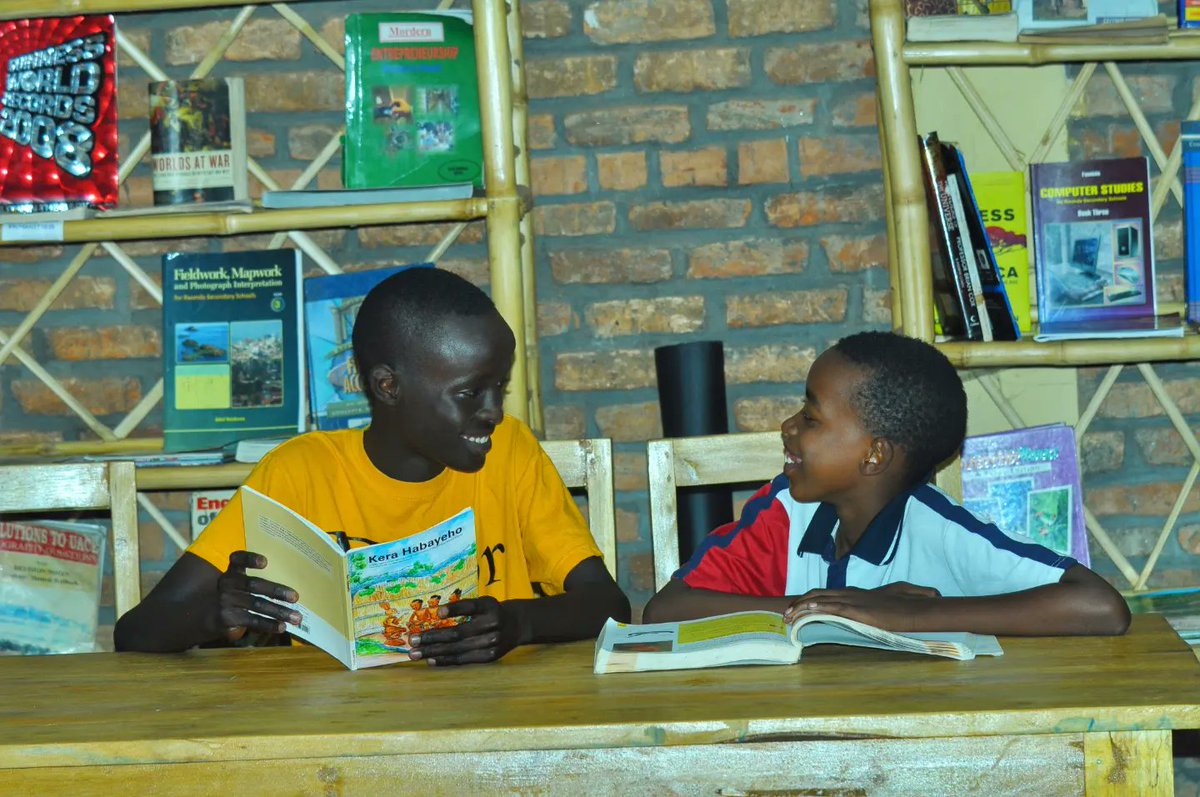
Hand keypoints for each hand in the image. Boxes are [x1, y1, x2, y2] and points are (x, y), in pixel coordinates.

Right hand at [211, 550, 300, 639]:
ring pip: (256, 604)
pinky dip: (268, 624)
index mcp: (232, 571)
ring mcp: (226, 601)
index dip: (250, 559)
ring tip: (296, 618)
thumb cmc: (232, 596)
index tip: (265, 562)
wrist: (205, 615)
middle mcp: (227, 584)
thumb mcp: (238, 583)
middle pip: (253, 585)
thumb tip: (290, 594)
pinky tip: (282, 627)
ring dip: (279, 611)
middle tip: (296, 597)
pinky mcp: (226, 618)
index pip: (238, 559)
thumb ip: (257, 583)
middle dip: (276, 591)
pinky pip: (251, 620)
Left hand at [408, 596, 524, 665]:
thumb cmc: (490, 612)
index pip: (470, 607)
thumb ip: (463, 607)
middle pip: (458, 633)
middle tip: (412, 639)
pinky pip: (463, 660)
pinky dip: (445, 660)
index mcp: (489, 606)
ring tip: (415, 653)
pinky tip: (431, 660)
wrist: (516, 625)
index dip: (454, 609)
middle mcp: (492, 624)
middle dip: (432, 637)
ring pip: (457, 649)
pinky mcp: (489, 657)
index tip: (436, 611)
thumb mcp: (482, 602)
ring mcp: (491, 643)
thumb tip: (432, 614)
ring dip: (433, 652)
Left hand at [782, 582, 940, 630]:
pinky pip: (830, 608)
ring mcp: (852, 601)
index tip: (796, 608)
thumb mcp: (890, 600)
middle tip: (785, 615)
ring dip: (800, 608)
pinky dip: (815, 609)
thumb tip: (872, 606)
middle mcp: (849, 593)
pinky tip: (804, 613)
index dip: (808, 599)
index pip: (824, 593)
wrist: (917, 610)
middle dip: (798, 603)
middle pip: (816, 594)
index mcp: (854, 592)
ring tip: (787, 617)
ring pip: (818, 600)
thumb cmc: (906, 606)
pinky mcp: (856, 611)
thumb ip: (880, 601)